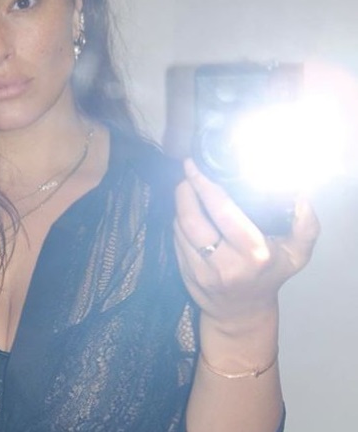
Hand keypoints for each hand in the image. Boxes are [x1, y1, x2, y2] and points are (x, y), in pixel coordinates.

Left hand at [173, 158, 319, 331]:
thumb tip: (302, 197)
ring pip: (180, 228)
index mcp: (253, 252)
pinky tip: (187, 213)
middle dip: (184, 192)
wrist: (241, 314)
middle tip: (187, 174)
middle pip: (192, 219)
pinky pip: (175, 239)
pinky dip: (178, 222)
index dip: (204, 185)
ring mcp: (201, 270)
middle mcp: (225, 262)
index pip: (222, 211)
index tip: (194, 166)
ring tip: (187, 190)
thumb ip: (305, 226)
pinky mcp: (185, 274)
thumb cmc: (270, 275)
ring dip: (180, 205)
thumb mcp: (296, 254)